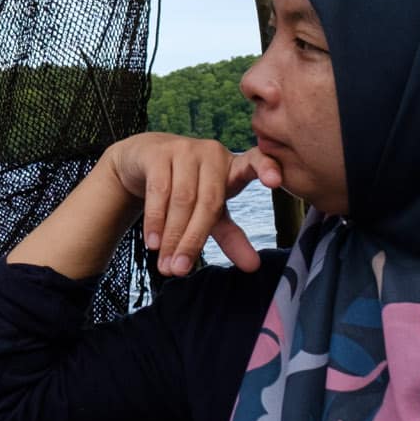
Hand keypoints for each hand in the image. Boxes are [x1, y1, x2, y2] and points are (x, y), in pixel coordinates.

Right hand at [102, 133, 275, 275]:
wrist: (145, 160)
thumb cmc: (187, 188)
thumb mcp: (212, 213)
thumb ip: (232, 236)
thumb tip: (253, 266)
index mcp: (234, 165)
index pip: (256, 161)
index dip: (267, 168)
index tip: (275, 182)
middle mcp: (212, 153)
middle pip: (209, 201)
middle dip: (193, 240)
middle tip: (180, 271)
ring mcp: (184, 149)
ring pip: (181, 199)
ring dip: (172, 236)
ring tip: (166, 266)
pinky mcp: (158, 152)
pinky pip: (158, 191)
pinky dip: (155, 221)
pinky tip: (153, 243)